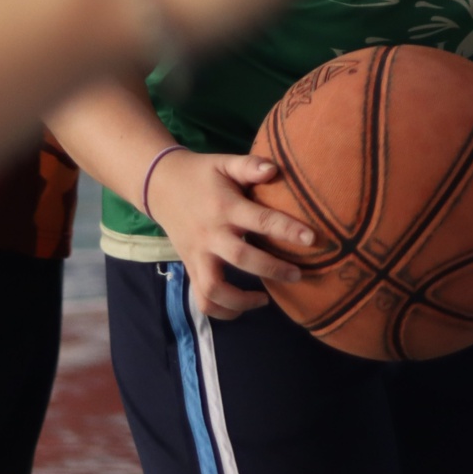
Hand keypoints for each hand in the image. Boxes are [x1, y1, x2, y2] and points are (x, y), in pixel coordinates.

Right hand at [144, 151, 318, 319]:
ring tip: (266, 299)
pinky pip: (202, 298)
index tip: (312, 239)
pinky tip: (242, 308)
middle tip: (298, 275)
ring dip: (242, 301)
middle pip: (241, 258)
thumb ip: (249, 165)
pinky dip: (221, 311)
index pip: (259, 220)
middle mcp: (210, 234)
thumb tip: (275, 168)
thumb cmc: (202, 174)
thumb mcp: (224, 163)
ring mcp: (198, 255)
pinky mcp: (190, 267)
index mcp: (224, 207)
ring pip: (215, 288)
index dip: (286, 230)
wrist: (160, 186)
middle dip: (272, 269)